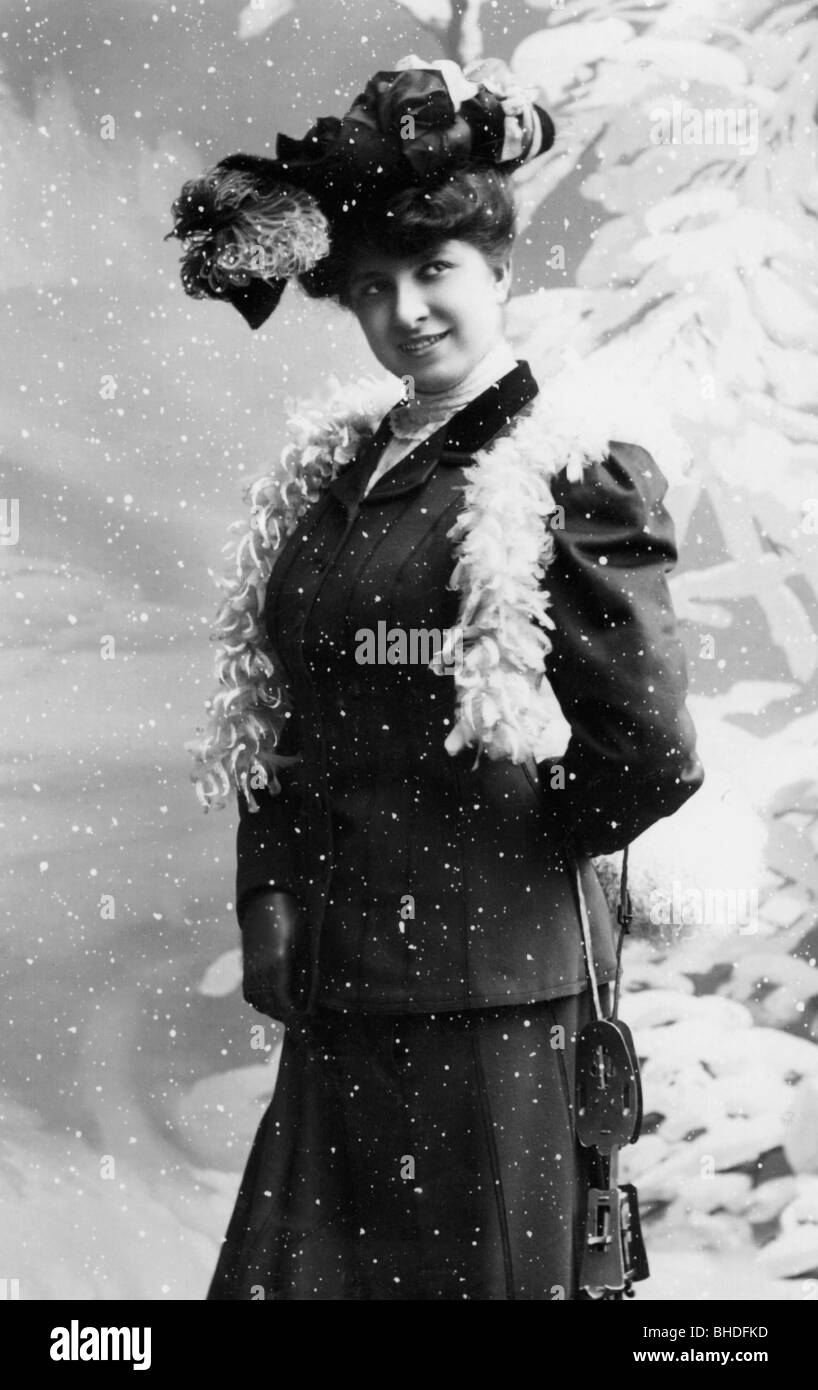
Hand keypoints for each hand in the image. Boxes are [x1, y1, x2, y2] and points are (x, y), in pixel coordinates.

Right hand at [240, 890, 308, 1023]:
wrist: (266, 900)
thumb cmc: (293, 919)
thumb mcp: (304, 945)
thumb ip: (305, 974)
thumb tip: (309, 1001)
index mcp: (277, 967)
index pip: (286, 1006)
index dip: (297, 1022)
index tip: (308, 1031)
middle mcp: (260, 972)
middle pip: (272, 1008)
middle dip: (289, 1020)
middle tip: (305, 1028)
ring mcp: (250, 970)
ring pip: (259, 1003)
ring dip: (275, 1012)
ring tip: (291, 1015)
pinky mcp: (246, 966)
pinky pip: (250, 994)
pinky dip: (261, 1002)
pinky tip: (274, 1001)